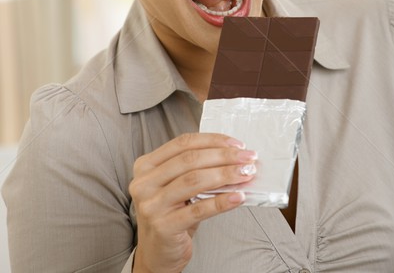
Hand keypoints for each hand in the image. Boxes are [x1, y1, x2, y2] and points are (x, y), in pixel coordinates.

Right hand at [129, 132, 256, 272]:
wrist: (157, 253)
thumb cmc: (170, 214)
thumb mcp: (175, 185)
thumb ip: (194, 168)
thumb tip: (234, 158)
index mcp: (146, 165)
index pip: (182, 143)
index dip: (212, 140)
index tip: (236, 144)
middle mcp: (144, 183)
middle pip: (189, 160)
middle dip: (223, 156)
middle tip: (247, 158)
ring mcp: (152, 205)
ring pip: (194, 180)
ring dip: (225, 175)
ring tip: (245, 174)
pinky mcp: (164, 226)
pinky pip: (198, 210)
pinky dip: (221, 202)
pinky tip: (237, 197)